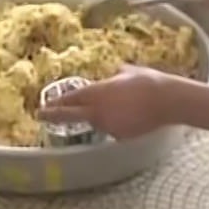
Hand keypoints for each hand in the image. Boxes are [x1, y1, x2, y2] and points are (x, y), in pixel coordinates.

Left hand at [38, 66, 173, 139]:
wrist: (167, 101)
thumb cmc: (148, 82)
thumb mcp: (128, 72)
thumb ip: (115, 74)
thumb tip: (112, 73)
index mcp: (98, 92)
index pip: (71, 98)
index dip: (57, 102)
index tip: (45, 104)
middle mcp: (98, 111)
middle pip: (71, 115)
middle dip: (54, 115)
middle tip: (40, 115)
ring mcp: (108, 126)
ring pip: (94, 122)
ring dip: (95, 117)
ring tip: (116, 107)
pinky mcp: (119, 137)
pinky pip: (111, 129)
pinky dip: (114, 123)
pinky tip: (130, 116)